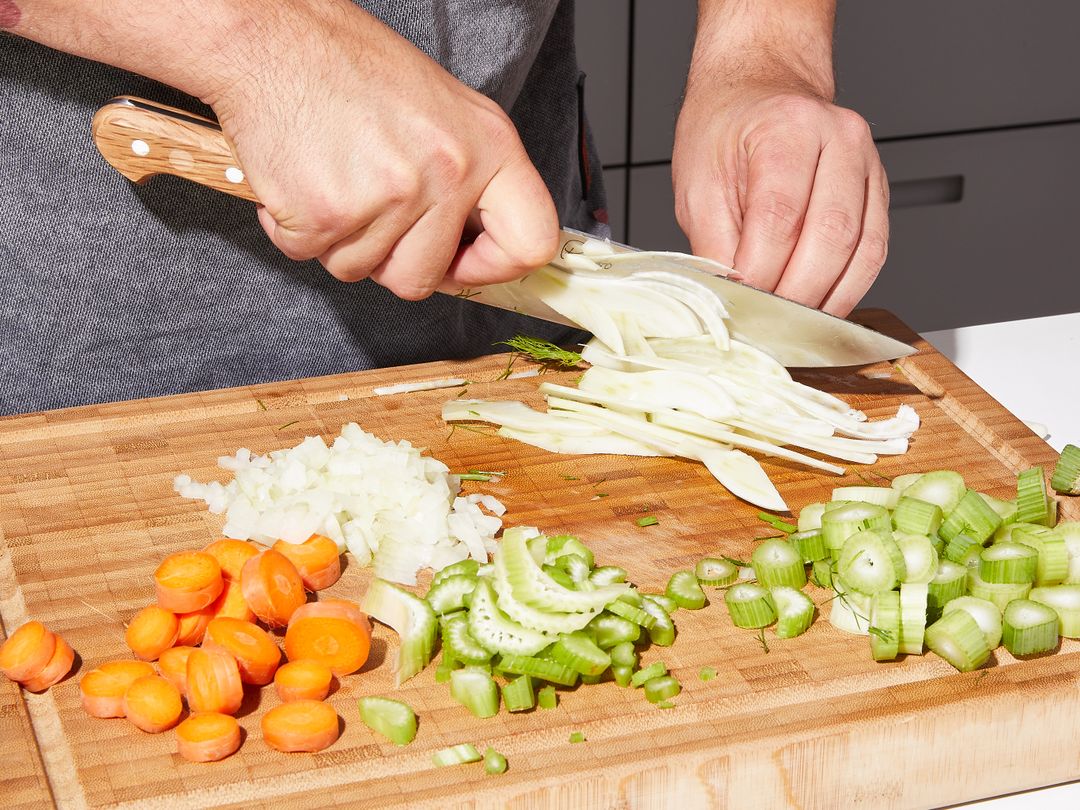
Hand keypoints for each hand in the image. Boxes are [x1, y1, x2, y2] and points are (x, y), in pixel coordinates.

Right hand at [205, 1, 557, 298]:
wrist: (271, 38)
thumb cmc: (350, 67)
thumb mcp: (443, 112)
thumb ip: (469, 179)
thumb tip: (476, 246)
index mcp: (489, 146)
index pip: (531, 240)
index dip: (495, 268)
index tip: (464, 263)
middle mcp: (448, 172)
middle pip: (423, 278)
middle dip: (388, 260)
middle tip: (368, 210)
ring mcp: (389, 196)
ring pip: (361, 271)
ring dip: (338, 239)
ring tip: (333, 177)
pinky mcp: (328, 213)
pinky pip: (311, 255)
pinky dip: (294, 228)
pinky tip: (300, 177)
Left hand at [672, 82, 887, 316]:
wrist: (758, 91)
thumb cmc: (725, 131)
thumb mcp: (698, 182)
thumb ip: (714, 243)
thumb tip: (730, 299)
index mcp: (788, 128)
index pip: (780, 216)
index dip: (760, 272)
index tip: (740, 304)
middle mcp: (840, 140)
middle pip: (830, 236)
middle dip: (796, 294)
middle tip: (765, 324)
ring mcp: (867, 164)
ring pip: (862, 250)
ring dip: (826, 299)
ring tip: (791, 325)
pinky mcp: (878, 191)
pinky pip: (874, 251)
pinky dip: (848, 289)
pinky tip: (819, 307)